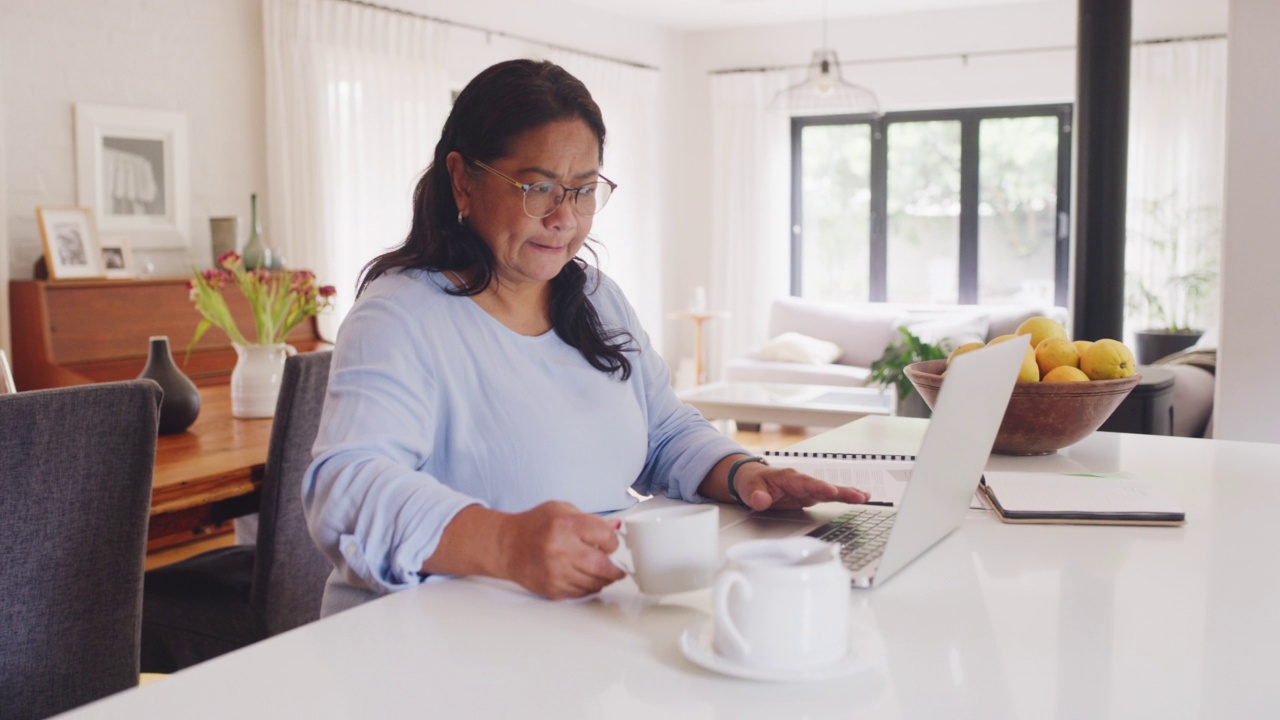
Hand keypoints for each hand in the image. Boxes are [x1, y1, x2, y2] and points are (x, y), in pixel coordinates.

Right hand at [496, 501, 625, 599]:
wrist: (508, 545)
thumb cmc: (535, 526)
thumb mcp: (562, 510)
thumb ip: (590, 519)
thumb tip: (616, 526)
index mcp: (565, 525)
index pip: (605, 535)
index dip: (612, 541)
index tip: (610, 543)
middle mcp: (560, 549)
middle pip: (603, 565)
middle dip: (614, 568)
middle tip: (617, 568)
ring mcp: (556, 572)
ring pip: (594, 583)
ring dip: (603, 579)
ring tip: (600, 571)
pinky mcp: (552, 588)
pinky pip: (581, 593)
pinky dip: (588, 586)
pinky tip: (584, 577)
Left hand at [734, 463, 870, 511]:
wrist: (751, 480)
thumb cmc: (752, 481)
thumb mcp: (748, 488)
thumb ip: (755, 495)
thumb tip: (761, 500)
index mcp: (788, 477)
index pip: (807, 483)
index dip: (820, 487)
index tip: (832, 492)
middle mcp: (802, 481)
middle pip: (825, 486)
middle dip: (842, 491)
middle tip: (860, 496)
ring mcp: (808, 489)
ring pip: (831, 491)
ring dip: (848, 494)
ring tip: (866, 498)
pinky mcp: (810, 496)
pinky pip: (830, 497)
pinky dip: (844, 498)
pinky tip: (859, 499)